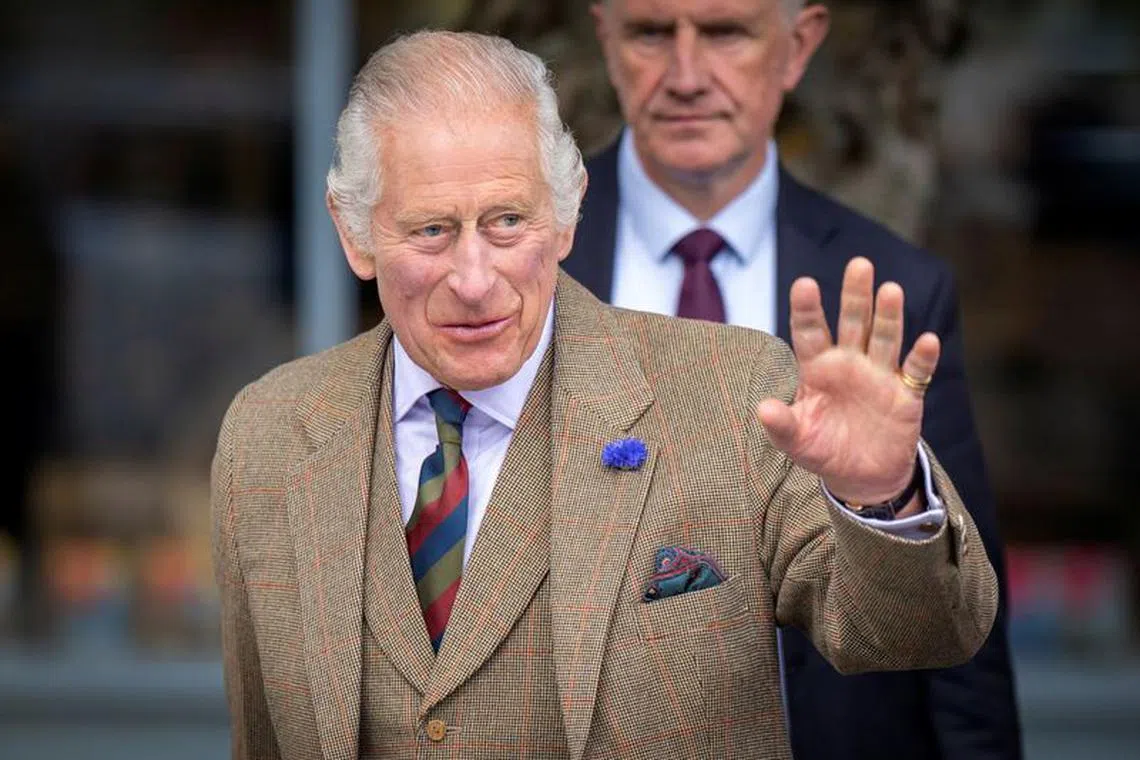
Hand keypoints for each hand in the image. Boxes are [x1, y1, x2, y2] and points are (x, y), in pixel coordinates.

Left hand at [757, 257, 939, 504]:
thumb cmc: (822, 449)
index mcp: (817, 367)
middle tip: (859, 264)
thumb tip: (763, 408)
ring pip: (885, 338)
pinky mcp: (906, 394)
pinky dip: (922, 357)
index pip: (810, 331)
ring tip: (890, 290)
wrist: (860, 476)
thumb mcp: (796, 441)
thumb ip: (781, 425)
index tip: (804, 284)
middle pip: (853, 322)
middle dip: (856, 295)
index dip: (807, 309)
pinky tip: (927, 341)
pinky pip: (915, 372)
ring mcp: (879, 375)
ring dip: (889, 316)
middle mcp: (849, 363)